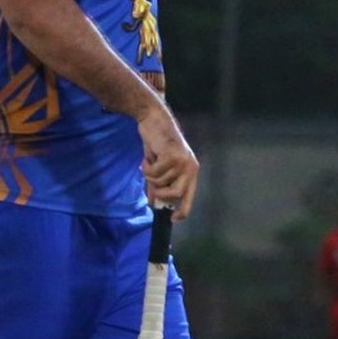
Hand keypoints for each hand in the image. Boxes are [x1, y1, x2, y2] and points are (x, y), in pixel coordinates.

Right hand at [138, 105, 199, 219]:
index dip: (182, 210)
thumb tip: (154, 203)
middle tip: (151, 184)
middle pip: (176, 194)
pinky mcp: (172, 156)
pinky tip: (147, 158)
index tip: (173, 219)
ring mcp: (182, 162)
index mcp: (191, 171)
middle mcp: (190, 168)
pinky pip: (155, 173)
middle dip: (160, 192)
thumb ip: (159, 184)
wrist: (155, 120)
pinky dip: (147, 168)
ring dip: (149, 176)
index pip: (189, 196)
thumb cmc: (157, 143)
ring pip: (161, 183)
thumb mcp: (160, 166)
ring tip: (148, 164)